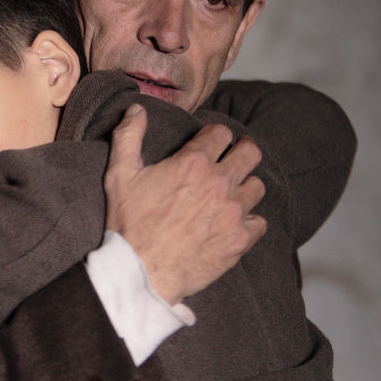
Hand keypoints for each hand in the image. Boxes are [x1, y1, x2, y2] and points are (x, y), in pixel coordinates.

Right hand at [104, 104, 266, 303]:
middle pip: (251, 152)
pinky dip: (249, 221)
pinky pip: (260, 221)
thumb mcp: (120, 174)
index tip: (210, 143)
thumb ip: (128, 136)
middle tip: (234, 158)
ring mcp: (233, 212)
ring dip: (245, 187)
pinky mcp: (240, 239)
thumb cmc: (129, 224)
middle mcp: (219, 183)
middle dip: (242, 151)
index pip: (221, 133)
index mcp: (193, 162)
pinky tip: (233, 224)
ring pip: (257, 186)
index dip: (214, 136)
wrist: (142, 272)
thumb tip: (137, 108)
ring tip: (231, 194)